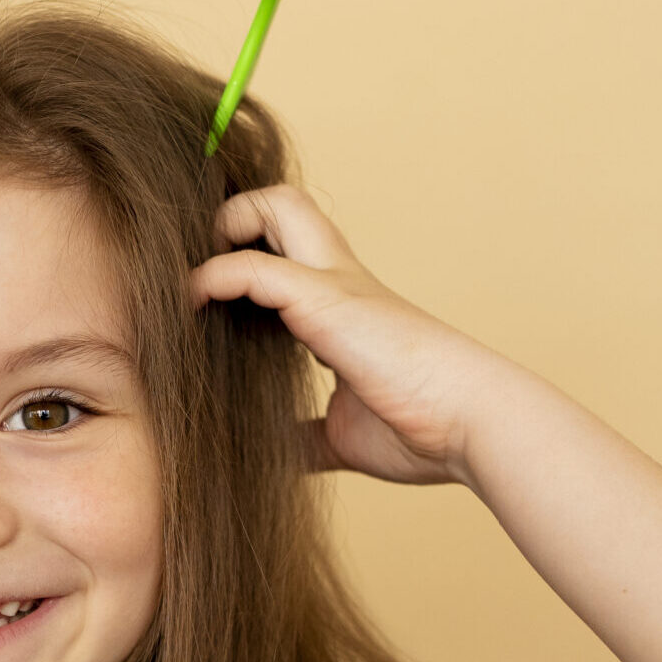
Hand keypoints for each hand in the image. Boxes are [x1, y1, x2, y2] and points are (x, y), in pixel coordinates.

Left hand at [189, 183, 505, 486]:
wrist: (470, 425)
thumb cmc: (420, 429)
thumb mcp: (342, 435)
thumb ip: (306, 437)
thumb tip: (275, 459)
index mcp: (342, 306)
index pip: (289, 249)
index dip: (246, 254)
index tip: (207, 298)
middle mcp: (338, 280)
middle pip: (285, 202)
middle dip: (236, 215)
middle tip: (201, 267)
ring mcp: (334, 284)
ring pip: (277, 206)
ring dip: (225, 227)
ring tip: (191, 282)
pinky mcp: (326, 301)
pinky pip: (254, 268)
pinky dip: (214, 277)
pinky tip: (192, 304)